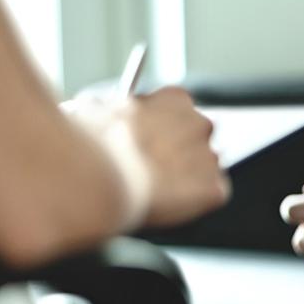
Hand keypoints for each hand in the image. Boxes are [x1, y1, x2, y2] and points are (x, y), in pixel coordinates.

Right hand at [68, 87, 230, 227]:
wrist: (100, 176)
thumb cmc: (90, 142)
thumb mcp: (92, 110)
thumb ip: (109, 110)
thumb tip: (99, 113)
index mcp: (175, 99)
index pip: (179, 112)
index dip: (163, 130)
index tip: (149, 143)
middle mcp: (201, 124)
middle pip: (196, 141)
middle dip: (179, 155)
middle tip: (152, 171)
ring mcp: (210, 158)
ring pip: (204, 170)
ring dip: (186, 179)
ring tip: (154, 190)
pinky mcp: (214, 190)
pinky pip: (209, 197)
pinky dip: (192, 204)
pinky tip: (167, 203)